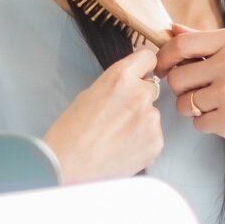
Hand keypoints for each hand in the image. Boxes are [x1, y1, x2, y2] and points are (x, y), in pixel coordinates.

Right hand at [41, 47, 163, 183]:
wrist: (68, 166)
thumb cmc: (70, 131)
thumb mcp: (89, 94)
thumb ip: (116, 86)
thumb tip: (131, 86)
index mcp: (121, 77)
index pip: (148, 57)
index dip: (143, 67)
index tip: (140, 74)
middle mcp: (141, 94)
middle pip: (151, 88)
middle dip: (139, 98)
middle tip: (119, 115)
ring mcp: (151, 119)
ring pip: (152, 114)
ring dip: (141, 122)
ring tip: (117, 137)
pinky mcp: (156, 142)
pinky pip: (153, 136)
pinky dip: (143, 142)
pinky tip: (123, 149)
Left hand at [157, 24, 224, 149]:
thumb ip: (207, 40)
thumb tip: (172, 27)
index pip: (180, 45)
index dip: (164, 58)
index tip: (163, 68)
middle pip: (177, 78)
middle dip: (180, 90)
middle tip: (196, 94)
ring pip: (184, 104)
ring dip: (193, 110)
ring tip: (216, 107)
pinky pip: (199, 124)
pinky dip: (209, 125)